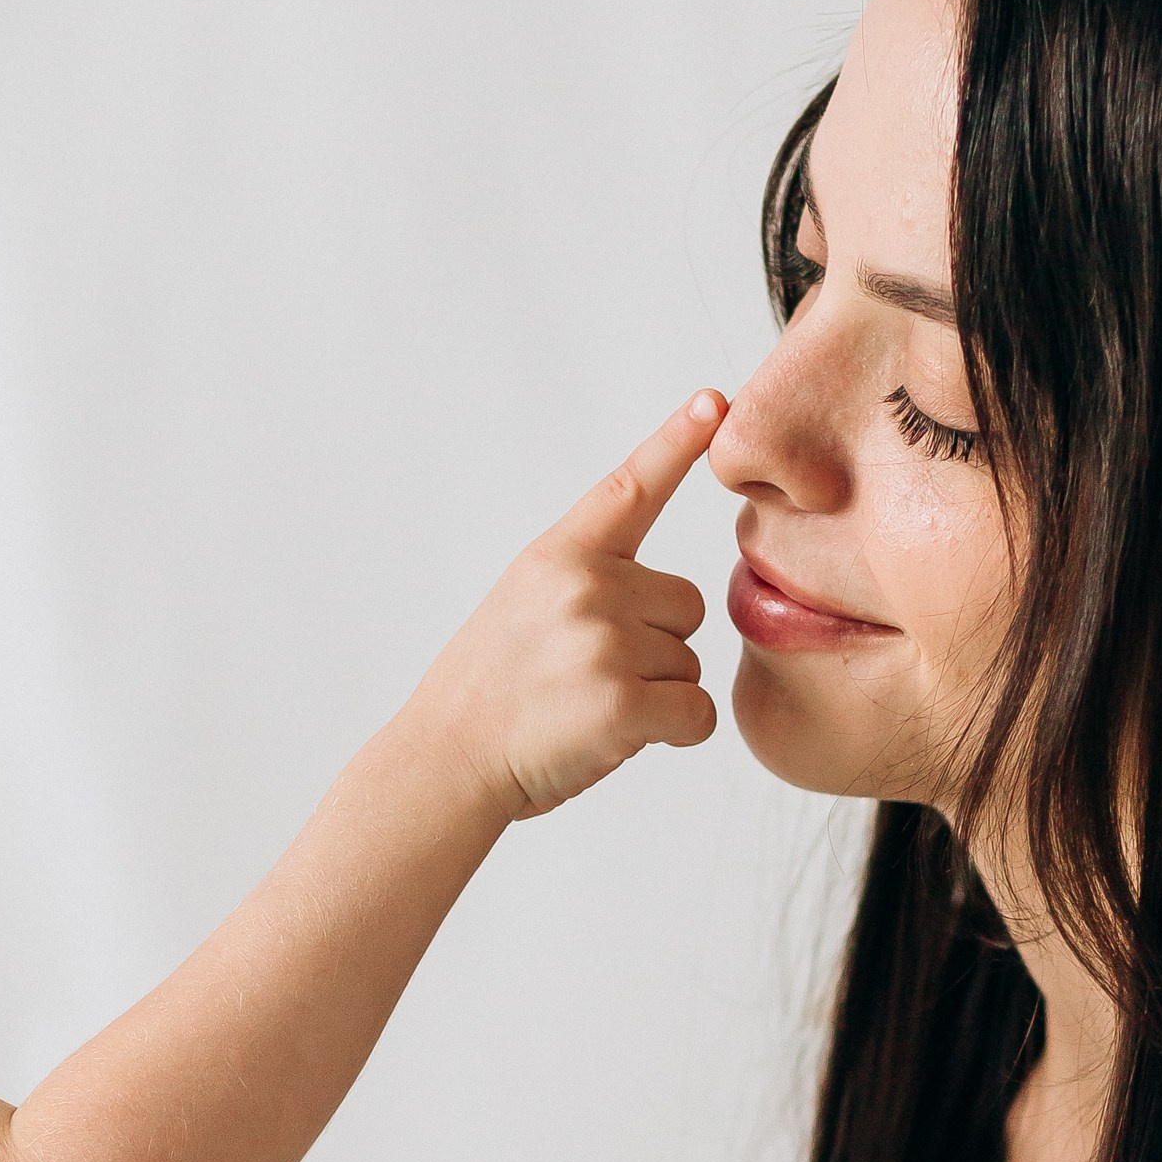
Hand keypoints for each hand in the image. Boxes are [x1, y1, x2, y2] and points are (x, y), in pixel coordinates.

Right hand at [401, 389, 724, 821]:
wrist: (445, 760)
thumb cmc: (488, 691)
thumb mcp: (522, 603)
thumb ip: (587, 580)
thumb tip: (669, 597)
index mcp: (558, 556)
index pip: (629, 488)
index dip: (677, 441)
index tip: (715, 401)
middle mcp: (585, 586)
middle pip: (685, 603)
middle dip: (654, 643)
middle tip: (585, 674)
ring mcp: (604, 642)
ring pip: (687, 662)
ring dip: (654, 692)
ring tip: (584, 706)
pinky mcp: (625, 703)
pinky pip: (695, 713)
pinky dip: (671, 733)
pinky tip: (612, 736)